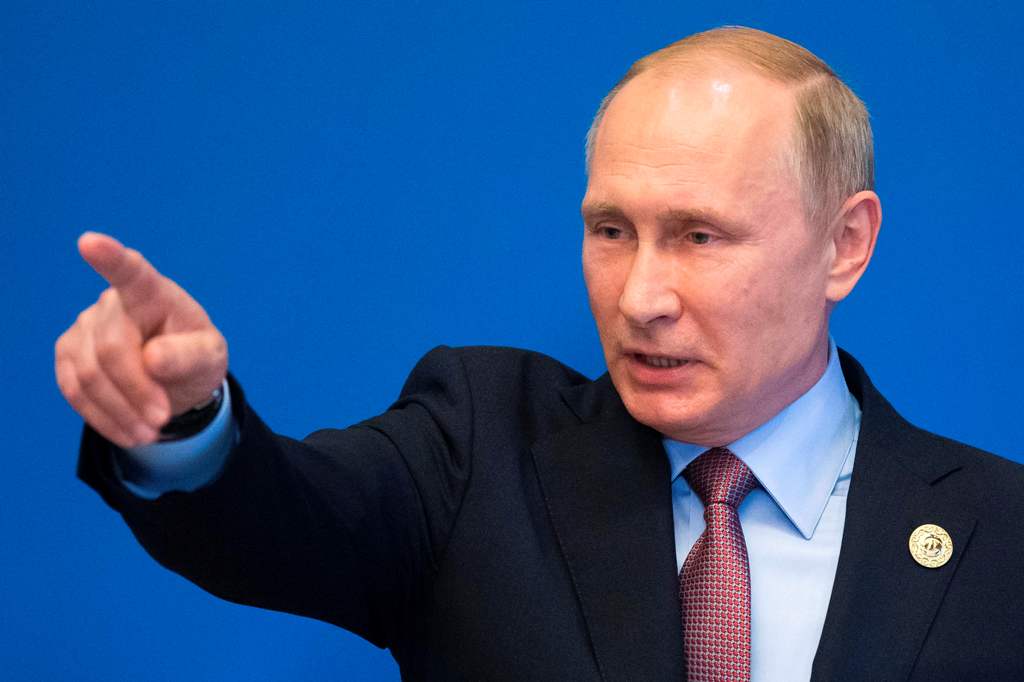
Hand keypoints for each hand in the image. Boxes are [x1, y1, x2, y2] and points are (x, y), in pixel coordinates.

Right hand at [55, 232, 228, 447]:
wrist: (175, 379)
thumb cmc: (195, 357)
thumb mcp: (209, 358)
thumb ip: (190, 356)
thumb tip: (153, 358)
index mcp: (154, 293)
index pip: (132, 273)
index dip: (110, 258)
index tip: (90, 242)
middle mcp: (112, 302)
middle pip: (112, 351)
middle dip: (137, 391)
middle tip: (162, 420)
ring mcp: (85, 327)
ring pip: (89, 376)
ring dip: (121, 412)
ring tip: (152, 432)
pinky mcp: (68, 354)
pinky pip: (74, 390)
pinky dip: (102, 418)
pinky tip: (128, 431)